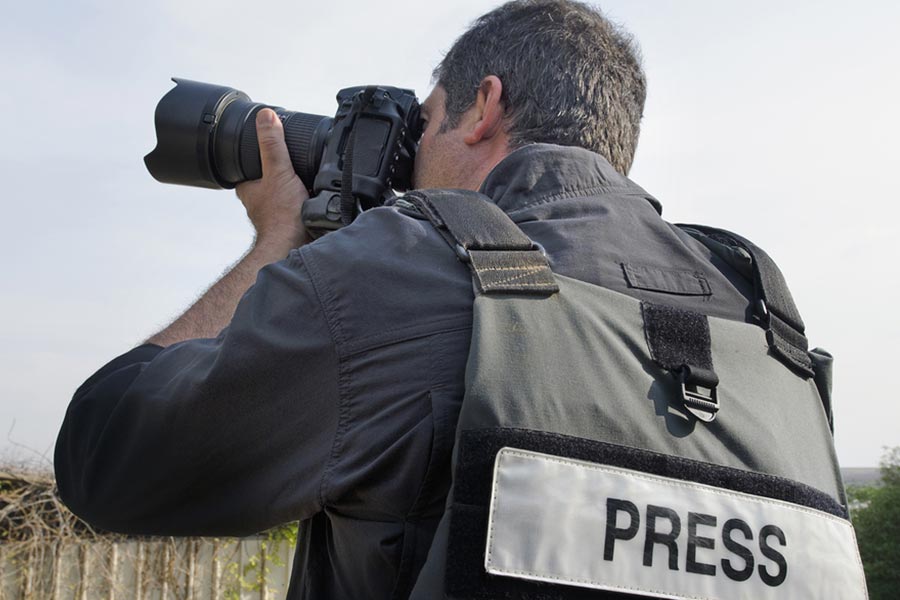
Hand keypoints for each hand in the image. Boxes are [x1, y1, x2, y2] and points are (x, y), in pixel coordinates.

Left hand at [236, 108, 310, 254]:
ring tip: (307, 176)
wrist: (296, 247)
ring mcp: (273, 211)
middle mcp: (258, 200)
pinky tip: (313, 194)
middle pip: (266, 174)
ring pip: (282, 189)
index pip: (247, 162)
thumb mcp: (278, 171)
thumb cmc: (282, 217)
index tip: (270, 141)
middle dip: (280, 167)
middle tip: (293, 157)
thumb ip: (272, 145)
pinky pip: (295, 202)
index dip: (258, 150)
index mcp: (247, 187)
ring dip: (294, 184)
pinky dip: (304, 197)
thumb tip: (265, 116)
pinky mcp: (289, 220)